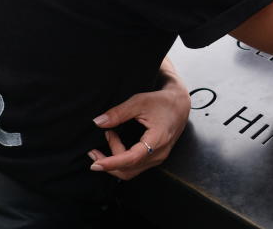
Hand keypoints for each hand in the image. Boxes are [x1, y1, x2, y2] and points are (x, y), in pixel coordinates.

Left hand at [87, 61, 189, 179]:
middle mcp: (159, 153)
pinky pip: (136, 166)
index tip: (96, 163)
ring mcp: (158, 157)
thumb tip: (98, 122)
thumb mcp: (139, 102)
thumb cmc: (162, 101)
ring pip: (132, 171)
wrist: (179, 104)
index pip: (132, 158)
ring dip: (114, 163)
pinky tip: (114, 145)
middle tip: (93, 152)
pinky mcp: (155, 157)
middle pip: (129, 169)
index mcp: (157, 140)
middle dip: (109, 164)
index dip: (112, 162)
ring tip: (102, 146)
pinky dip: (122, 160)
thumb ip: (118, 113)